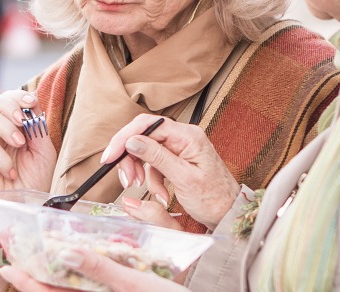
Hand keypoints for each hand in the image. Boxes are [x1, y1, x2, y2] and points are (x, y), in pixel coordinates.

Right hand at [0, 90, 56, 191]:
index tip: (32, 103)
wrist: (26, 207)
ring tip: (19, 144)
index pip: (6, 98)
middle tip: (22, 121)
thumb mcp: (44, 150)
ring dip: (4, 126)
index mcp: (10, 124)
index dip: (17, 96)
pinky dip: (1, 157)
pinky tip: (10, 172)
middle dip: (7, 105)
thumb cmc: (35, 180)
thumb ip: (37, 126)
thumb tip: (31, 102)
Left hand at [0, 250, 190, 291]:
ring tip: (38, 262)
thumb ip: (102, 270)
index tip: (6, 266)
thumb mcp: (138, 286)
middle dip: (34, 281)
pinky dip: (77, 282)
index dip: (26, 282)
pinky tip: (77, 267)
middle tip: (14, 261)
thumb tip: (65, 253)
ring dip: (53, 281)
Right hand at [102, 114, 238, 227]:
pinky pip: (153, 164)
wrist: (228, 213)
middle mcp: (183, 137)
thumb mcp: (184, 179)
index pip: (148, 125)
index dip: (125, 138)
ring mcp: (179, 148)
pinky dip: (151, 180)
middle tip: (126, 179)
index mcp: (188, 136)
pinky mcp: (176, 159)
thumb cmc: (215, 198)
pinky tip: (160, 194)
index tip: (111, 156)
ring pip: (145, 151)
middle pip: (144, 136)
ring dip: (141, 172)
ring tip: (149, 190)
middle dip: (131, 158)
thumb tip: (132, 141)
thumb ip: (158, 157)